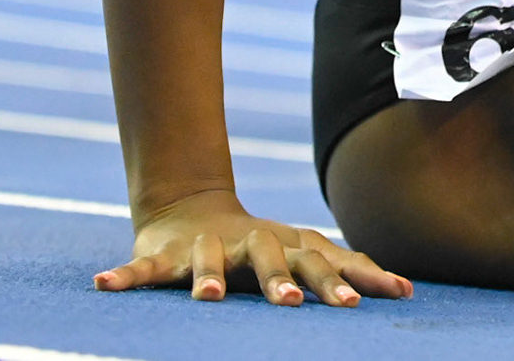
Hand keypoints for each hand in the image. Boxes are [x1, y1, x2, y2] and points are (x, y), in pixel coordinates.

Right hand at [94, 188, 412, 306]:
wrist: (194, 206)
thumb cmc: (264, 245)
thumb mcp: (305, 253)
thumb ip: (350, 270)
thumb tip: (408, 290)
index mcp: (286, 247)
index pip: (321, 263)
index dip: (340, 281)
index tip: (359, 306)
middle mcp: (250, 244)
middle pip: (270, 260)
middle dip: (282, 282)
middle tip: (294, 306)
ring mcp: (206, 247)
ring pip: (208, 260)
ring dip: (207, 277)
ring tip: (208, 298)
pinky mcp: (165, 253)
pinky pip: (143, 268)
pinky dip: (123, 276)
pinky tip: (105, 285)